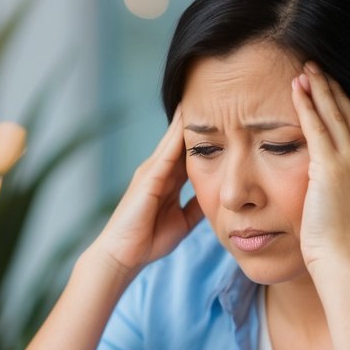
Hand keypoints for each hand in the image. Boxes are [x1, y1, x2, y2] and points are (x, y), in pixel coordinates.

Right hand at [92, 106, 204, 275]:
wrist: (123, 255)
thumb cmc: (149, 241)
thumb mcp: (182, 221)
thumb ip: (196, 206)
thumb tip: (216, 196)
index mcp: (167, 180)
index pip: (189, 151)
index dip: (207, 135)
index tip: (226, 117)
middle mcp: (159, 170)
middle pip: (182, 138)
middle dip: (199, 118)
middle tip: (220, 93)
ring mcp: (152, 170)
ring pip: (175, 138)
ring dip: (189, 118)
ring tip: (209, 94)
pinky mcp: (149, 176)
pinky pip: (168, 150)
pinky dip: (179, 134)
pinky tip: (192, 118)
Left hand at [290, 63, 349, 275]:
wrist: (344, 260)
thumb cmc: (341, 244)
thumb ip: (345, 185)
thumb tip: (328, 180)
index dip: (343, 104)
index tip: (330, 87)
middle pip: (349, 114)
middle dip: (331, 89)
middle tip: (316, 67)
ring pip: (334, 115)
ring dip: (318, 89)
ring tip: (304, 70)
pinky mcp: (334, 167)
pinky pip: (317, 127)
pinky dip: (306, 105)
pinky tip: (296, 89)